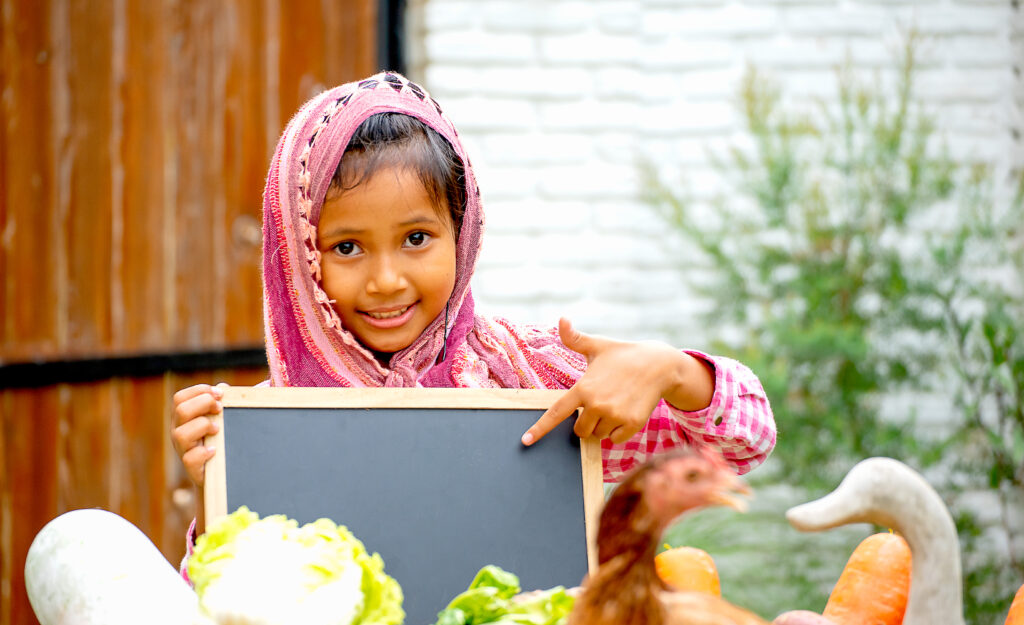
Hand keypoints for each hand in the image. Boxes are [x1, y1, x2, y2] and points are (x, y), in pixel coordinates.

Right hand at [171, 383, 225, 486]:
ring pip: (181, 434)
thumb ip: (220, 403)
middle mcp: (179, 432)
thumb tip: (223, 387)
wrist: (221, 473)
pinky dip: (204, 452)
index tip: (220, 394)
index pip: (180, 398)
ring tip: (217, 430)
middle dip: (204, 404)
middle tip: (220, 409)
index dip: (200, 391)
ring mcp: (183, 450)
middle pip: (180, 410)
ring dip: (204, 426)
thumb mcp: (219, 419)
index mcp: (183, 418)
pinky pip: (190, 459)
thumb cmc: (220, 441)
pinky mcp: (192, 468)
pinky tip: (214, 450)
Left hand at [522, 318, 712, 445]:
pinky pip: (615, 439)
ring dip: (603, 425)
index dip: (540, 428)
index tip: (526, 441)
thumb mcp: (597, 346)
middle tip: (600, 403)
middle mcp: (597, 404)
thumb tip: (561, 319)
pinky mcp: (631, 424)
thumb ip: (574, 338)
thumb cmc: (623, 354)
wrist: (659, 365)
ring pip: (598, 435)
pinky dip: (618, 430)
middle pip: (580, 430)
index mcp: (583, 387)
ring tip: (615, 403)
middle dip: (586, 421)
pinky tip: (626, 411)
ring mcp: (615, 415)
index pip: (556, 412)